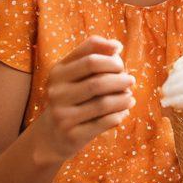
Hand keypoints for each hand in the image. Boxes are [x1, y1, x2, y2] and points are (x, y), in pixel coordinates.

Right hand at [33, 36, 134, 164]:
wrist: (51, 135)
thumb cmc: (71, 97)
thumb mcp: (75, 73)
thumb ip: (93, 54)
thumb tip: (116, 46)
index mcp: (58, 73)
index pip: (90, 58)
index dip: (111, 58)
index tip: (120, 61)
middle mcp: (57, 93)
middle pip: (98, 82)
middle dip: (120, 79)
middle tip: (130, 80)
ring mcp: (63, 115)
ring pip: (103, 104)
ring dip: (123, 99)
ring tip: (130, 97)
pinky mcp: (73, 135)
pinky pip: (104, 123)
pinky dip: (119, 115)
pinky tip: (124, 112)